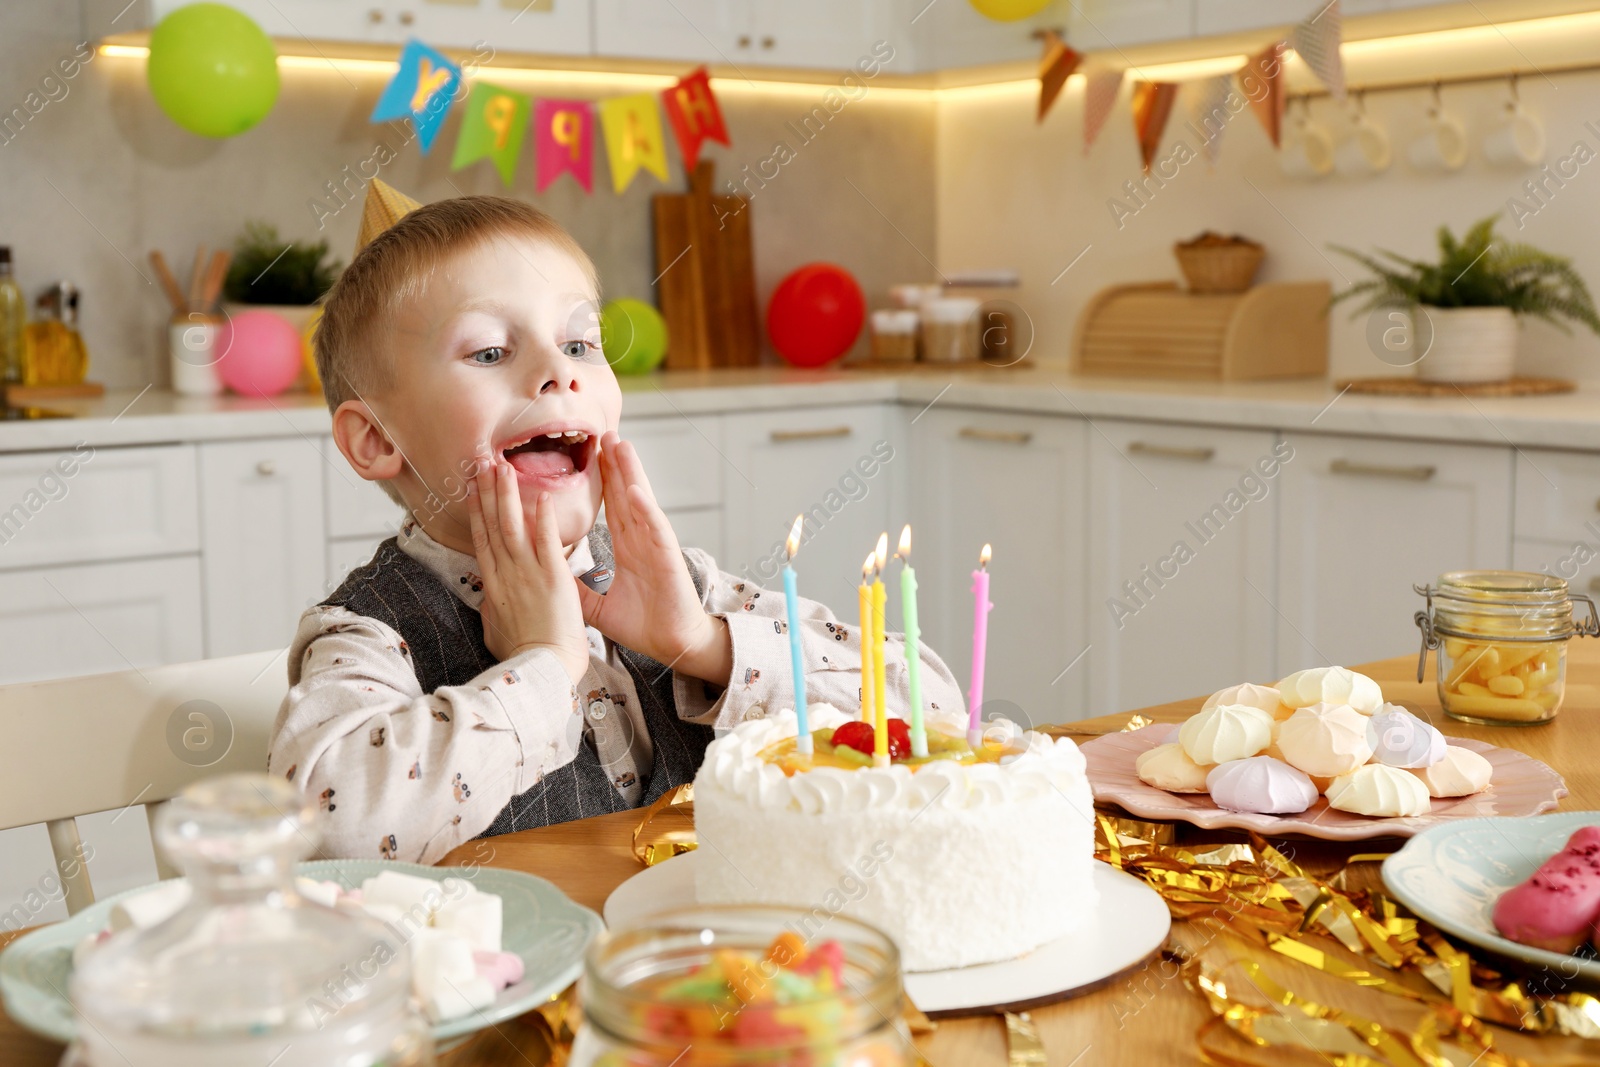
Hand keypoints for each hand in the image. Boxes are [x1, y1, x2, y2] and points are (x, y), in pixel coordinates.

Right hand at [466, 457, 588, 682]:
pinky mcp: (553, 578)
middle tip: (483, 463)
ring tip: (505, 468)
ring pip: (513, 526)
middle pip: (492, 525)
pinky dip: (544, 519)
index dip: (475, 511)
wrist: (542, 669)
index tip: (471, 488)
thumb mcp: (495, 630)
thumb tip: (489, 600)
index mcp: (493, 586)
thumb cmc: (523, 656)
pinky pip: (547, 541)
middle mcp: (506, 574)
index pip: (481, 539)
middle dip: (486, 492)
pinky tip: (543, 496)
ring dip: (508, 496)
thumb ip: (492, 608)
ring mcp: (528, 574)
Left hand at [577, 432, 732, 683]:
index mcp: (627, 547)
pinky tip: (635, 490)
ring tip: (619, 444)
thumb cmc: (642, 623)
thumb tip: (549, 573)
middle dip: (613, 464)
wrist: (670, 644)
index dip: (601, 480)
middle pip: (624, 493)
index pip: (611, 505)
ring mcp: (654, 544)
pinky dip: (645, 508)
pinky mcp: (666, 557)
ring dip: (630, 473)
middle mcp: (641, 539)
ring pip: (640, 501)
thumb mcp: (597, 604)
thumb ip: (576, 585)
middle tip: (601, 432)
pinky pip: (655, 528)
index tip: (586, 455)